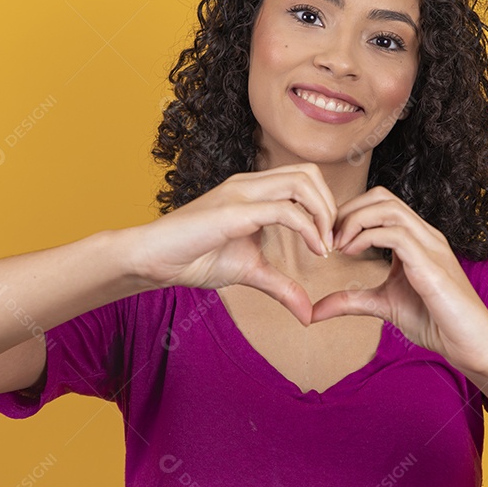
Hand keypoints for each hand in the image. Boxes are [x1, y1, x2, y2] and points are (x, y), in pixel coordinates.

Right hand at [128, 163, 336, 324]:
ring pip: (301, 182)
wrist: (154, 259)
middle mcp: (249, 184)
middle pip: (309, 172)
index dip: (326, 206)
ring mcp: (241, 194)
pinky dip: (308, 229)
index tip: (330, 243)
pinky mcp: (233, 212)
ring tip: (325, 247)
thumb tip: (307, 313)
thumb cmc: (195, 258)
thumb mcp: (250, 272)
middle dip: (331, 206)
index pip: (304, 178)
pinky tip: (314, 251)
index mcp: (254, 190)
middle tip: (333, 242)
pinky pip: (284, 210)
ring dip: (323, 214)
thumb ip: (281, 286)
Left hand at [311, 186, 487, 377]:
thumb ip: (351, 301)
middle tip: (328, 238)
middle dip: (347, 210)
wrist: (471, 344)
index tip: (328, 240)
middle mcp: (425, 235)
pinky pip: (396, 234)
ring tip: (337, 245)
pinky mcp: (432, 265)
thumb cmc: (436, 322)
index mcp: (416, 239)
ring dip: (354, 221)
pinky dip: (367, 237)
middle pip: (381, 196)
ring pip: (388, 208)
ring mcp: (431, 246)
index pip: (379, 204)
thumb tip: (314, 310)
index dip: (348, 214)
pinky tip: (350, 253)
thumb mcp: (383, 306)